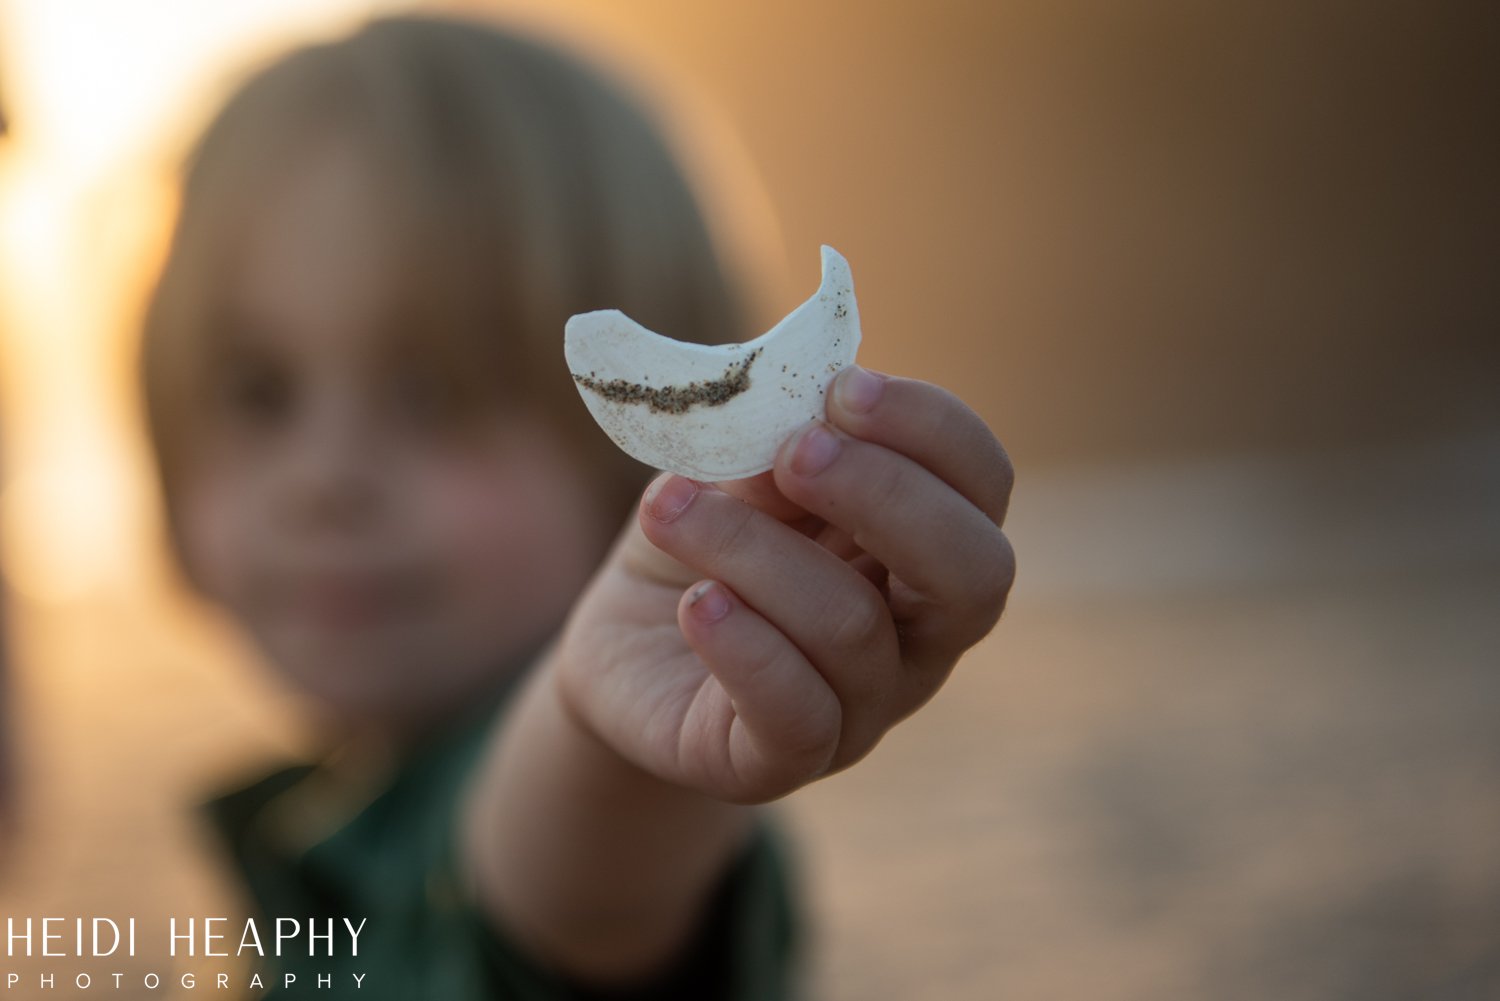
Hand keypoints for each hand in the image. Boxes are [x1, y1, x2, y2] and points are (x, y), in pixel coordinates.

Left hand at [552, 366, 1014, 802]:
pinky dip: (744, 646)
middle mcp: (918, 633)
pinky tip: (695, 604)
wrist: (620, 642)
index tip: (843, 389)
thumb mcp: (730, 472)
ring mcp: (862, 708)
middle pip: (975, 573)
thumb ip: (772, 446)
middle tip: (794, 453)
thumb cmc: (699, 540)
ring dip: (753, 549)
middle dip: (886, 494)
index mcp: (921, 543)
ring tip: (669, 508)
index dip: (929, 430)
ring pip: (852, 627)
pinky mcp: (779, 763)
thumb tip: (802, 420)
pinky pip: (795, 715)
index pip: (981, 483)